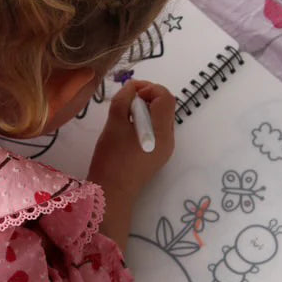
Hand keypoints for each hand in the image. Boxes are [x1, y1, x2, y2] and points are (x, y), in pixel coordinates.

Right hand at [87, 81, 175, 250]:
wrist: (112, 192)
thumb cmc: (111, 158)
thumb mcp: (114, 123)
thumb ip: (124, 100)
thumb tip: (132, 89)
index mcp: (162, 131)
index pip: (166, 97)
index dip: (149, 88)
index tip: (130, 93)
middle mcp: (169, 139)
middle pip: (166, 107)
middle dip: (147, 98)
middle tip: (127, 103)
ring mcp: (165, 149)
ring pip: (161, 119)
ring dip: (146, 111)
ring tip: (125, 117)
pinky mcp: (158, 156)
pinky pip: (157, 132)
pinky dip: (145, 124)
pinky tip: (128, 131)